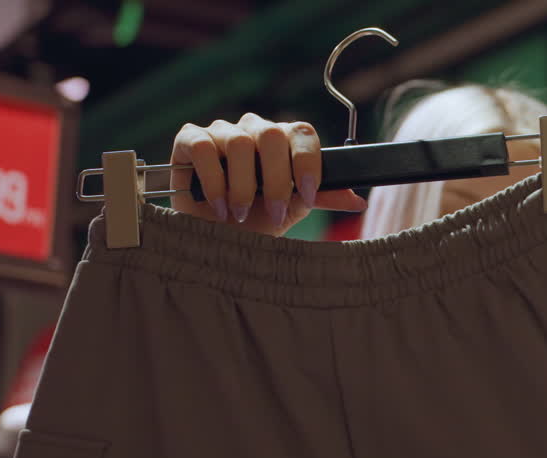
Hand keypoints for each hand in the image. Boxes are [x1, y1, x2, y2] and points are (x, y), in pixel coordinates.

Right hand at [170, 113, 367, 235]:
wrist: (214, 239)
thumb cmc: (253, 222)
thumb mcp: (292, 211)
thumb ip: (320, 197)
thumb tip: (357, 200)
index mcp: (283, 141)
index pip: (302, 132)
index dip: (307, 163)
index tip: (307, 196)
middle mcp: (254, 130)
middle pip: (271, 136)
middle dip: (276, 180)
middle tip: (272, 212)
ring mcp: (221, 131)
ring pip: (239, 143)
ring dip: (241, 187)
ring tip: (238, 214)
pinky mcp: (189, 140)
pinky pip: (203, 147)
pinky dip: (213, 180)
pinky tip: (218, 205)